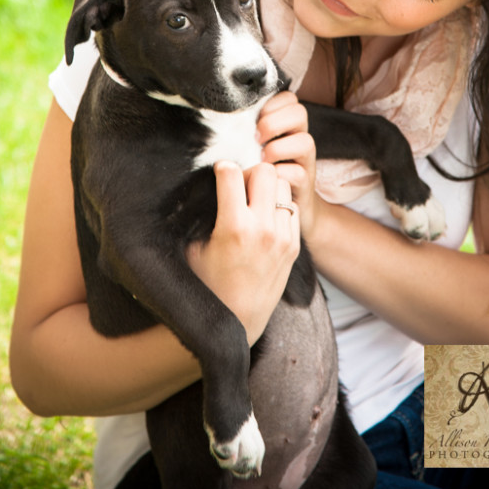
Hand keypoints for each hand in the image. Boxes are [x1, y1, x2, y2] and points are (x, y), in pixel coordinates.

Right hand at [186, 160, 299, 344]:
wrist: (239, 321)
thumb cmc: (209, 284)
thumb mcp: (195, 248)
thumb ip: (202, 214)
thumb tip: (205, 185)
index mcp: (234, 227)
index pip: (232, 174)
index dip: (222, 168)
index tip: (219, 173)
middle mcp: (262, 229)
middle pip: (264, 171)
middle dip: (249, 173)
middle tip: (240, 187)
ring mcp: (283, 237)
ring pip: (282, 185)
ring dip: (267, 188)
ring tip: (254, 202)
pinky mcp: (294, 246)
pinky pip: (293, 207)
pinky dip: (280, 206)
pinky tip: (266, 218)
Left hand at [255, 91, 320, 239]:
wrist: (276, 216)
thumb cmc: (254, 176)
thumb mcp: (248, 149)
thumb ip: (242, 131)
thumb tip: (215, 121)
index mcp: (286, 125)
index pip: (289, 98)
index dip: (272, 103)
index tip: (254, 117)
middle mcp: (299, 139)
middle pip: (300, 113)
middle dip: (274, 122)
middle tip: (255, 138)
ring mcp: (305, 162)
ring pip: (305, 141)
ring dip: (278, 148)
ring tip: (260, 160)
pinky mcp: (305, 185)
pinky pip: (299, 173)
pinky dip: (280, 173)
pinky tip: (265, 179)